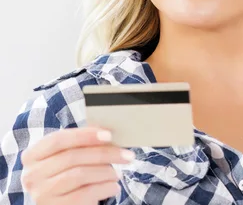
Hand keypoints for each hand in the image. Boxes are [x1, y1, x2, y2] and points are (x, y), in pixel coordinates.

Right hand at [20, 127, 134, 204]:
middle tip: (127, 155)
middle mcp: (32, 175)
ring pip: (79, 175)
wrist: (61, 203)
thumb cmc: (67, 173)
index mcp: (32, 155)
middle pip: (72, 157)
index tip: (109, 135)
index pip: (58, 140)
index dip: (85, 135)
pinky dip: (104, 188)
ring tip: (118, 173)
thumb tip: (107, 129)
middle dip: (104, 154)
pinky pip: (84, 194)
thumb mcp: (68, 156)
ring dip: (105, 172)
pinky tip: (114, 187)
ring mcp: (41, 193)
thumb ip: (82, 142)